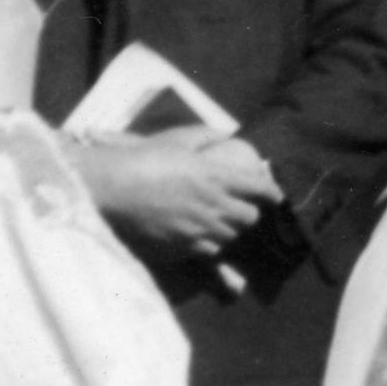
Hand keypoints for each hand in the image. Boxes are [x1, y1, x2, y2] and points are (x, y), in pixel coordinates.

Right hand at [77, 131, 275, 255]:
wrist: (110, 188)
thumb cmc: (142, 159)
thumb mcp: (178, 139)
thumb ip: (207, 136)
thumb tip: (226, 133)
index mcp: (215, 177)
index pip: (257, 187)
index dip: (272, 192)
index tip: (276, 195)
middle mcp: (212, 206)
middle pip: (248, 217)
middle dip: (248, 212)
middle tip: (240, 207)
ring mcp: (196, 229)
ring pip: (229, 236)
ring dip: (228, 228)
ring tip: (216, 221)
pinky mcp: (180, 248)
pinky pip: (208, 252)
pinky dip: (208, 244)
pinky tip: (198, 235)